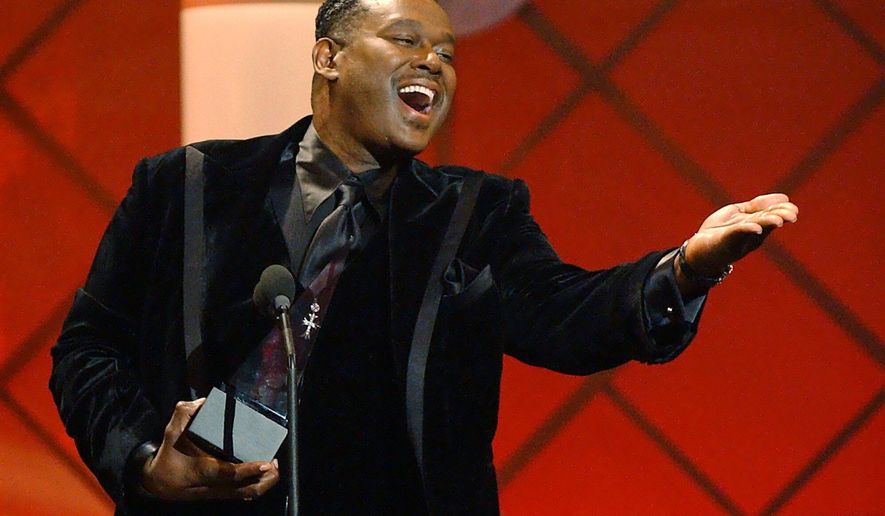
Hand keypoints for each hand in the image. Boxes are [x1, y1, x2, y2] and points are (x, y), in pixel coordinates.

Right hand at [141, 398, 279, 500]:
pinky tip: (263, 476)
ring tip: (273, 468)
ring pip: (246, 495)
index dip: (249, 470)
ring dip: (263, 484)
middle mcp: (213, 485)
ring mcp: (217, 492)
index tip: (266, 463)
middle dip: (264, 480)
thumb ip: (186, 412)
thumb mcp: (172, 431)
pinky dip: (255, 487)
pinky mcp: (219, 495)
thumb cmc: (168, 455)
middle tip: (274, 464)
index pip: (229, 473)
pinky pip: (241, 495)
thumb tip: (206, 401)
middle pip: (244, 489)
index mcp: (202, 470)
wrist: (157, 484)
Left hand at [678, 193, 798, 292]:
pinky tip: (755, 228)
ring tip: (778, 220)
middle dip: (779, 218)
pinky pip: (737, 234)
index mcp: (757, 226)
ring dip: (767, 223)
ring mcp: (739, 238)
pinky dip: (747, 230)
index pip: (771, 215)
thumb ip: (757, 206)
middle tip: (792, 215)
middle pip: (766, 223)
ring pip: (755, 228)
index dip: (782, 211)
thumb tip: (784, 198)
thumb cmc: (721, 231)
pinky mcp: (725, 241)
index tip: (793, 208)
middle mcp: (751, 234)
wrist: (699, 250)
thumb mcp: (739, 213)